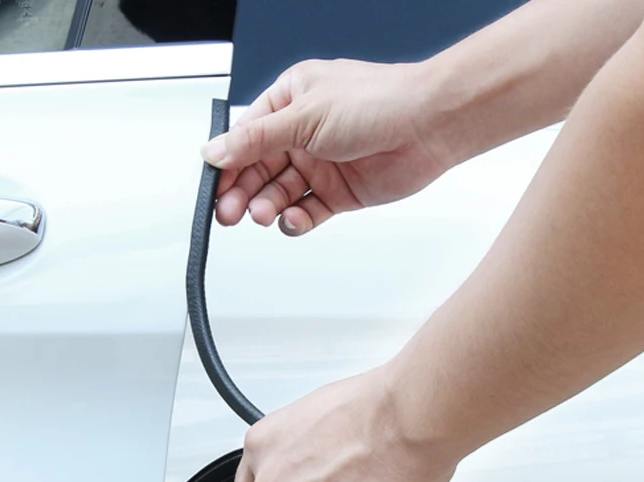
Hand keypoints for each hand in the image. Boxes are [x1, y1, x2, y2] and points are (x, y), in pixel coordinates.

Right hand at [203, 59, 451, 235]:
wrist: (429, 126)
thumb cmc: (379, 102)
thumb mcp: (304, 116)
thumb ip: (256, 140)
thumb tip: (215, 150)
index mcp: (290, 101)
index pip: (245, 138)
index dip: (227, 165)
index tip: (214, 188)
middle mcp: (302, 133)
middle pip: (258, 170)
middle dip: (242, 192)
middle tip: (230, 212)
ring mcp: (320, 164)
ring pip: (279, 193)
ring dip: (268, 206)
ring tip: (265, 214)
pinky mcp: (337, 193)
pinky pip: (306, 211)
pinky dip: (295, 219)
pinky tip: (292, 219)